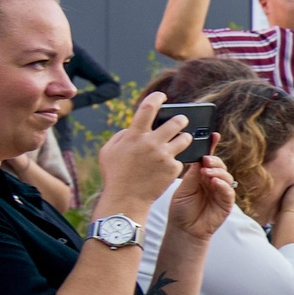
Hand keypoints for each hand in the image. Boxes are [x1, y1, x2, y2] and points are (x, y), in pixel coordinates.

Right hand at [96, 94, 192, 214]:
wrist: (126, 198)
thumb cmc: (115, 174)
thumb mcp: (108, 151)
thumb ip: (122, 135)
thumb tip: (133, 127)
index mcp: (134, 136)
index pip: (148, 108)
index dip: (157, 97)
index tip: (162, 96)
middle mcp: (152, 143)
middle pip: (176, 122)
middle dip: (181, 119)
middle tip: (181, 120)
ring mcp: (165, 156)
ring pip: (185, 138)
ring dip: (184, 137)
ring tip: (181, 140)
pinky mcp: (174, 168)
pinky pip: (180, 158)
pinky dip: (175, 160)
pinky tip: (168, 166)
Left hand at [166, 154, 235, 242]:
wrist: (183, 230)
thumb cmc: (180, 209)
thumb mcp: (183, 188)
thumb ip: (192, 174)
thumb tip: (198, 158)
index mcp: (201, 175)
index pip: (209, 158)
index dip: (212, 146)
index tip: (213, 135)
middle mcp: (213, 181)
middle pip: (220, 165)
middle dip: (214, 160)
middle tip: (206, 160)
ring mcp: (221, 191)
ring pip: (226, 176)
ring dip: (218, 172)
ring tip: (207, 172)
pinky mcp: (226, 203)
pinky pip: (229, 191)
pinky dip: (223, 185)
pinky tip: (215, 182)